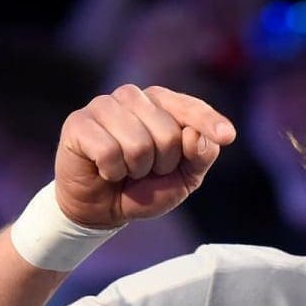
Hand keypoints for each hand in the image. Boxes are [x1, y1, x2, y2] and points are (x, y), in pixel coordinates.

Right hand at [53, 84, 234, 227]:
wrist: (101, 208)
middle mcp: (134, 97)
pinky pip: (108, 152)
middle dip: (163, 164)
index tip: (227, 136)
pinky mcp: (78, 123)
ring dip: (136, 169)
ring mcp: (104, 106)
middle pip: (168, 133)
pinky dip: (111, 171)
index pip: (191, 107)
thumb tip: (195, 136)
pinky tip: (105, 169)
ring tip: (126, 169)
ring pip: (138, 143)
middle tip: (146, 170)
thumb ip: (201, 156)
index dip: (208, 122)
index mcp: (163, 103)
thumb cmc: (144, 187)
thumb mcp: (184, 178)